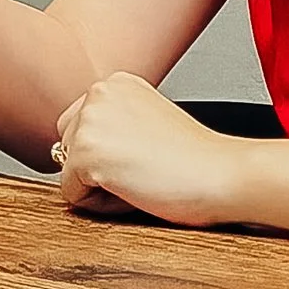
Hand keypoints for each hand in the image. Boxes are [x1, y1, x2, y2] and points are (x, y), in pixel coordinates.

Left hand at [53, 74, 250, 225]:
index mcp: (114, 83)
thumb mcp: (144, 123)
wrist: (224, 174)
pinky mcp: (86, 154)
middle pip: (66, 152)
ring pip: (70, 176)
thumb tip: (64, 150)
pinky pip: (74, 198)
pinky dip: (103, 204)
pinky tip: (138, 187)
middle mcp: (98, 93)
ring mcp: (89, 122)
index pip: (77, 131)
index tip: (148, 151)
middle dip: (98, 169)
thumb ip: (109, 127)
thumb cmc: (194, 158)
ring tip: (144, 175)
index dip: (110, 154)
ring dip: (103, 187)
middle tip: (146, 165)